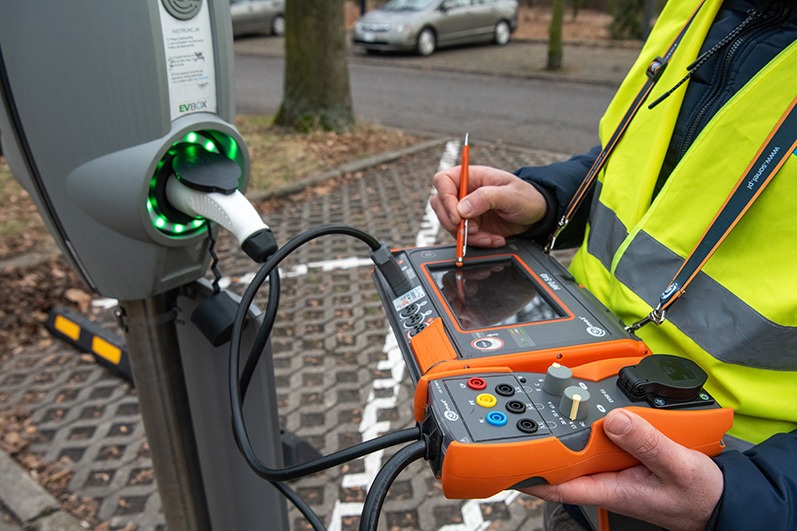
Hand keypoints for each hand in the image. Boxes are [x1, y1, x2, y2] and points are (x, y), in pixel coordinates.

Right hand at [431, 165, 546, 247]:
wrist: (537, 215)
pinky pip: (463, 237)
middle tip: (470, 229)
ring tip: (488, 236)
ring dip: (467, 235)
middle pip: (439, 204)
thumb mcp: (511, 194)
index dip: (445, 197)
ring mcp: (466, 210)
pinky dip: (476, 242)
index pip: (443, 181)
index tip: (457, 215)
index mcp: (471, 176)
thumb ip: (486, 198)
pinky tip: (493, 239)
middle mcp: (464, 192)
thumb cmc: (527, 197)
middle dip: (452, 221)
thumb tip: (462, 208)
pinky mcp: (471, 226)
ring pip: (449, 224)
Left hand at [521, 409, 723, 530]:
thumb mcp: (677, 467)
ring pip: (584, 447)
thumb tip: (616, 420)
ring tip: (556, 403)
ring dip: (571, 429)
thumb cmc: (700, 495)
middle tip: (529, 415)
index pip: (559, 486)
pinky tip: (596, 410)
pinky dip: (598, 425)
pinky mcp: (627, 458)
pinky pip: (606, 440)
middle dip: (546, 440)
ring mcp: (616, 469)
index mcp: (611, 489)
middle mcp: (608, 479)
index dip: (530, 475)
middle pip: (565, 459)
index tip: (509, 459)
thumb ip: (647, 444)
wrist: (722, 499)